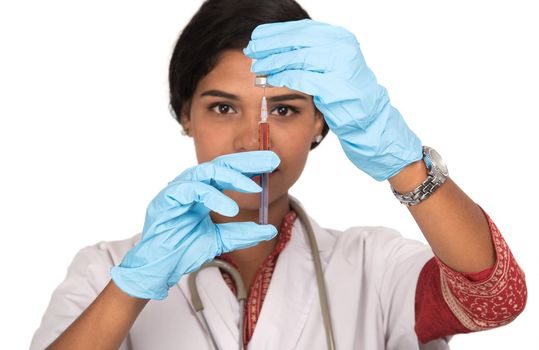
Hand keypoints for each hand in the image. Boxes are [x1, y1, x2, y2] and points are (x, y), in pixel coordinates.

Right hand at [111, 151, 279, 299]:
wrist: (161, 268)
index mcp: (204, 191)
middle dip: (247, 160)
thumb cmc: (184, 249)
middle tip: (271, 160)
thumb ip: (243, 234)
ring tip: (254, 189)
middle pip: (221, 163)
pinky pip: (192, 189)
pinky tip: (230, 209)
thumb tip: (270, 230)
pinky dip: (213, 196)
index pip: (229, 171)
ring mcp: (179, 189)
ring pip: (207, 170)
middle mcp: (192, 185)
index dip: (250, 166)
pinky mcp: (167, 198)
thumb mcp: (221, 240)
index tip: (273, 163)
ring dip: (233, 177)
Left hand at [244, 19, 422, 180]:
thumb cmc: (346, 97)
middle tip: (251, 50)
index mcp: (340, 39)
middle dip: (271, 45)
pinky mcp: (336, 88)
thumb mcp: (330, 69)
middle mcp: (342, 48)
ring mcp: (341, 67)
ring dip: (274, 62)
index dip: (277, 32)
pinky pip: (303, 79)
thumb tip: (278, 46)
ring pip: (298, 58)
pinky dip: (284, 78)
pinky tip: (270, 80)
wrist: (371, 122)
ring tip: (256, 66)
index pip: (302, 29)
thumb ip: (310, 55)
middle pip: (298, 40)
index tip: (257, 36)